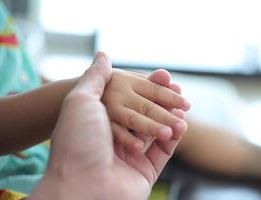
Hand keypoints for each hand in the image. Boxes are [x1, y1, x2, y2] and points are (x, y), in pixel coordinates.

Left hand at [30, 52, 185, 199]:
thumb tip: (103, 55)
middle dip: (164, 101)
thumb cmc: (77, 142)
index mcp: (100, 120)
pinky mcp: (144, 170)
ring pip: (157, 131)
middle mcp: (115, 137)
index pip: (129, 98)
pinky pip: (162, 151)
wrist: (81, 187)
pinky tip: (181, 125)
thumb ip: (96, 78)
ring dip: (171, 118)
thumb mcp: (80, 101)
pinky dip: (173, 137)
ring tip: (183, 108)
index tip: (163, 75)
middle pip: (146, 113)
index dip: (147, 86)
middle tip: (179, 90)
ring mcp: (130, 155)